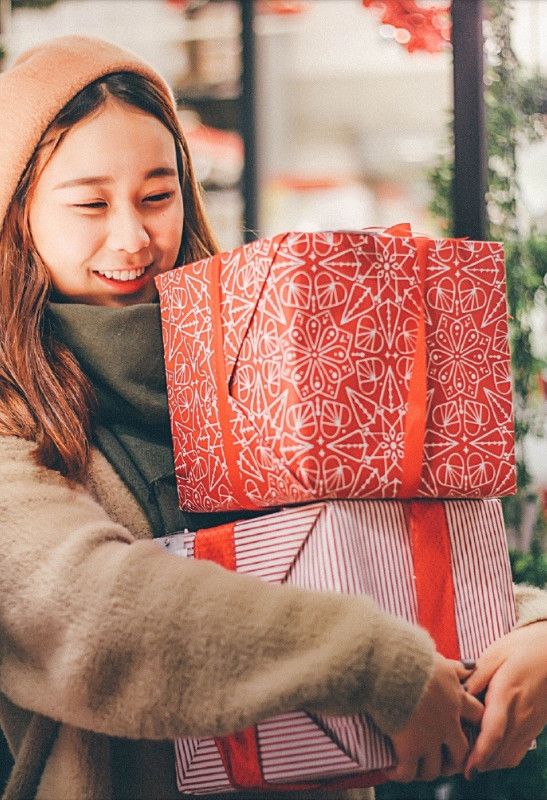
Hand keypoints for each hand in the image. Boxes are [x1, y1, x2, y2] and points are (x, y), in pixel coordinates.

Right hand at [387, 654, 482, 782]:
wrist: (389, 662)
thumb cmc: (409, 653)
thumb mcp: (438, 658)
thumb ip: (452, 667)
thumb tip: (468, 666)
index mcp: (456, 696)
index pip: (477, 716)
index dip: (471, 725)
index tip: (461, 728)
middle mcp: (448, 720)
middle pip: (462, 751)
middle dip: (453, 758)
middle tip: (442, 758)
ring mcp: (430, 736)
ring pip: (436, 768)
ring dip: (426, 770)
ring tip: (414, 767)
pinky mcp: (409, 747)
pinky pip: (408, 772)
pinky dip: (399, 773)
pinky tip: (390, 769)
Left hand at [464, 620, 546, 778]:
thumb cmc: (521, 648)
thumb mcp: (495, 653)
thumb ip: (476, 675)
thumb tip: (458, 693)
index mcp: (507, 693)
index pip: (493, 732)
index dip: (479, 753)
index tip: (466, 766)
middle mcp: (521, 714)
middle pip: (499, 750)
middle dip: (478, 762)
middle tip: (454, 763)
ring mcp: (530, 723)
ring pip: (508, 755)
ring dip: (488, 762)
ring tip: (466, 758)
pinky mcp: (534, 726)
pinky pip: (517, 751)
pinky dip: (501, 757)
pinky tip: (486, 750)